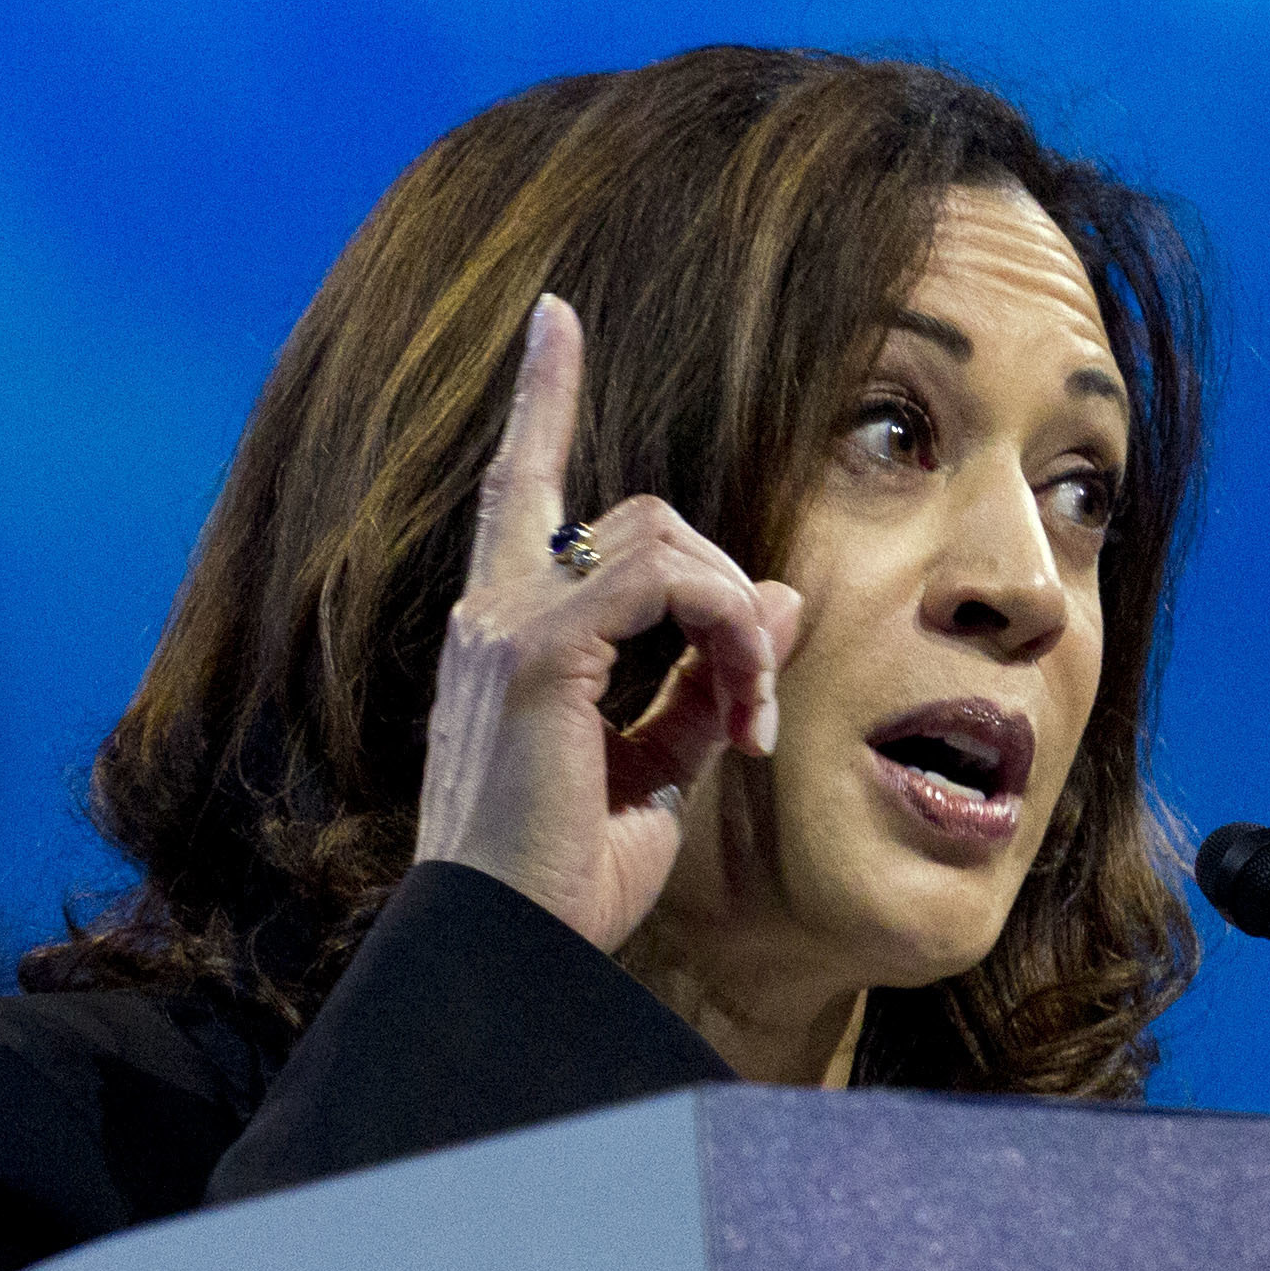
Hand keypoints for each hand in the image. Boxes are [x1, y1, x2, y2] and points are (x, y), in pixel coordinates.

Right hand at [409, 293, 804, 954]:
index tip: (554, 319)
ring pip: (664, 535)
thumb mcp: (657, 770)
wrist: (512, 951)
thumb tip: (777, 596)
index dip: (540, 397)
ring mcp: (505, 627)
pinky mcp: (537, 653)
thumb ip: (707, 680)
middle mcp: (492, 615)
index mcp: (507, 636)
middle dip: (729, 589)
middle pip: (641, 514)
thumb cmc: (564, 879)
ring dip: (737, 621)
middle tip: (754, 705)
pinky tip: (740, 716)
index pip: (520, 487)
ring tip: (746, 719)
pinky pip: (669, 583)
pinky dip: (730, 637)